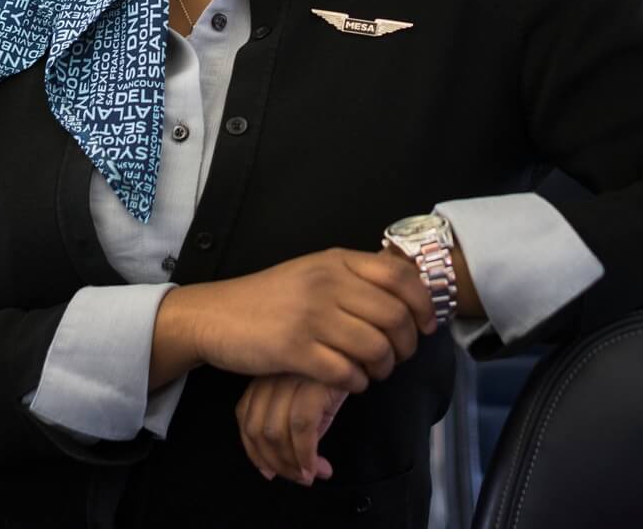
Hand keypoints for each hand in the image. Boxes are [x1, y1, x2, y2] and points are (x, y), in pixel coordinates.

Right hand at [155, 247, 434, 392]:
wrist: (216, 315)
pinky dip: (356, 383)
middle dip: (407, 345)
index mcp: (336, 260)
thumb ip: (353, 276)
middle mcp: (327, 283)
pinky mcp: (293, 350)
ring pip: (375, 348)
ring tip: (374, 372)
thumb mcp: (312, 271)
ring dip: (384, 368)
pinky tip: (350, 382)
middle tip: (400, 357)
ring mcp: (310, 316)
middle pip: (395, 316)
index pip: (400, 274)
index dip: (423, 302)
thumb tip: (406, 290)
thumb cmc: (270, 298)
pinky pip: (346, 373)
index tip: (426, 324)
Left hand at [236, 374, 346, 485]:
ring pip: (275, 432)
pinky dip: (306, 455)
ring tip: (309, 475)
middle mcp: (273, 374)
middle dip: (276, 464)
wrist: (362, 357)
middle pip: (258, 429)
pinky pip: (301, 427)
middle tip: (298, 478)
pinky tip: (316, 466)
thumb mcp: (307, 404)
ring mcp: (291, 377)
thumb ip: (289, 431)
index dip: (254, 450)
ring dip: (292, 464)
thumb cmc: (334, 382)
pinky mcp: (313, 383)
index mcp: (265, 376)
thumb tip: (279, 470)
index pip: (244, 417)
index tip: (270, 472)